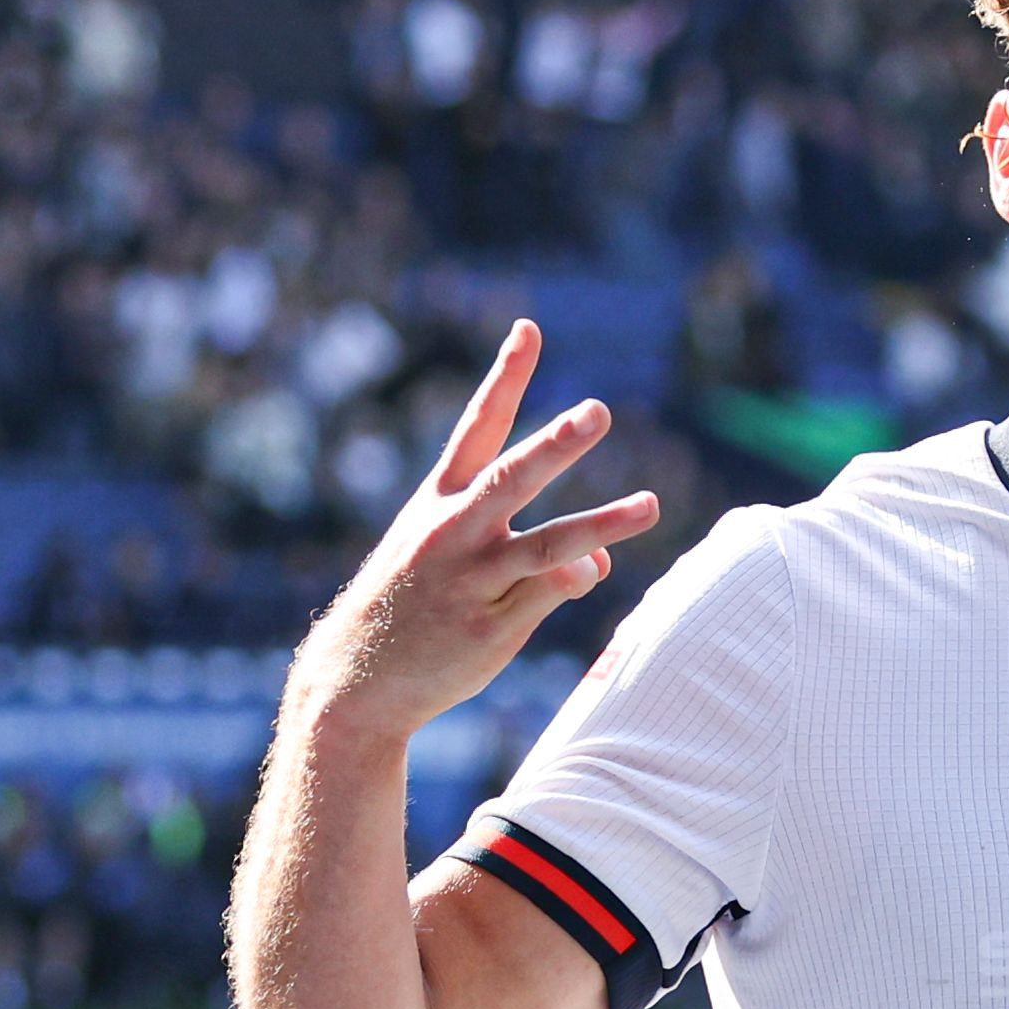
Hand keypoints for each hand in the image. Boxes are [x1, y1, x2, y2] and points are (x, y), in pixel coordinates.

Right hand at [290, 323, 658, 745]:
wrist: (357, 679)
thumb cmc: (415, 607)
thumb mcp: (458, 562)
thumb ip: (533, 550)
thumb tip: (601, 562)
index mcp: (439, 502)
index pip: (477, 427)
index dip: (506, 378)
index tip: (529, 329)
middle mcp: (452, 533)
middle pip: (513, 480)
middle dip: (556, 446)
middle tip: (597, 413)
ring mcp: (472, 580)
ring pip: (548, 546)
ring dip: (602, 525)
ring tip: (651, 506)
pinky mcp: (490, 628)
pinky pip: (551, 595)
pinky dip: (580, 578)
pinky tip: (591, 571)